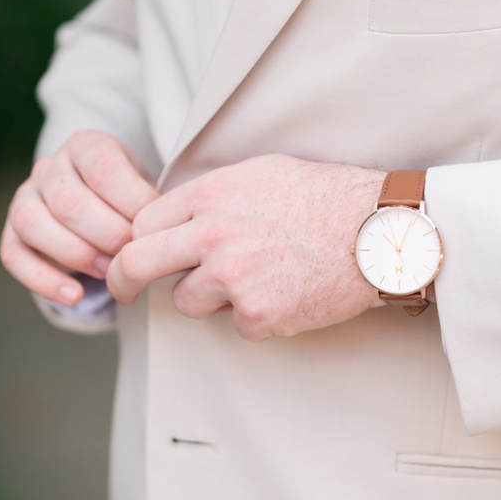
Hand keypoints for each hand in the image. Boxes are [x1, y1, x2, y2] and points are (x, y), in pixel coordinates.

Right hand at [0, 130, 158, 304]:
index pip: (103, 169)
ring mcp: (25, 197)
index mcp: (86, 146)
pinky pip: (13, 255)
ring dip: (76, 255)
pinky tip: (74, 296)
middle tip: (130, 257)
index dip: (131, 203)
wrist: (99, 201)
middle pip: (68, 200)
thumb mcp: (144, 186)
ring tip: (107, 272)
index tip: (152, 230)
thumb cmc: (127, 197)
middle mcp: (50, 167)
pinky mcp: (11, 231)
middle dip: (106, 236)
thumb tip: (157, 240)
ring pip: (32, 223)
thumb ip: (149, 205)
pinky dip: (43, 280)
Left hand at [106, 154, 383, 340]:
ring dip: (209, 299)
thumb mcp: (258, 174)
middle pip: (137, 263)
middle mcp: (212, 234)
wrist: (379, 231)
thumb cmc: (325, 198)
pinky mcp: (257, 314)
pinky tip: (286, 293)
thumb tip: (173, 216)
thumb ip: (211, 196)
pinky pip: (234, 325)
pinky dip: (255, 317)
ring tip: (256, 278)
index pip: (143, 222)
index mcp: (210, 195)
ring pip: (186, 301)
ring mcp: (232, 276)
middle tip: (121, 292)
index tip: (134, 255)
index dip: (137, 241)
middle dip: (121, 281)